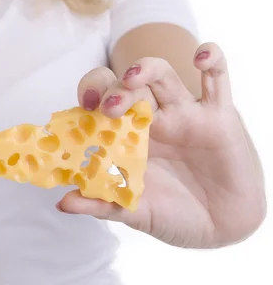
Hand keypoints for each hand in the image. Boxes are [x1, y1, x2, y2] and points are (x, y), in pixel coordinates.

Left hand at [58, 43, 266, 247]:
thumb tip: (64, 203)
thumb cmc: (174, 215)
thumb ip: (101, 204)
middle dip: (114, 89)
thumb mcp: (134, 211)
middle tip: (107, 107)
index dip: (89, 98)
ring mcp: (185, 114)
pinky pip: (218, 78)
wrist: (221, 227)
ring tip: (133, 79)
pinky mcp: (219, 116)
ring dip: (146, 69)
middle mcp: (153, 119)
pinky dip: (212, 59)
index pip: (101, 103)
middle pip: (128, 86)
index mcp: (127, 137)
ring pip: (163, 75)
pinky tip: (200, 57)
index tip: (82, 108)